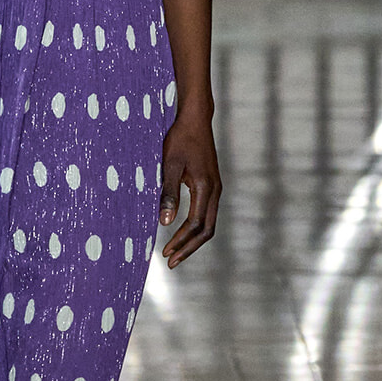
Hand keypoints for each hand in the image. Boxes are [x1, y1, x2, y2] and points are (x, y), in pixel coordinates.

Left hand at [159, 114, 221, 268]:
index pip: (196, 225)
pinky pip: (207, 213)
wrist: (195, 118)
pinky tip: (181, 231)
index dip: (181, 241)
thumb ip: (168, 193)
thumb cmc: (180, 139)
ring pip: (209, 223)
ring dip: (192, 239)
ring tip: (175, 251)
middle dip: (188, 248)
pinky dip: (195, 227)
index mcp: (206, 187)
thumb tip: (165, 223)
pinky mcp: (211, 184)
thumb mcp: (170, 165)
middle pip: (207, 230)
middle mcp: (215, 190)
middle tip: (171, 262)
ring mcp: (216, 187)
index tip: (166, 253)